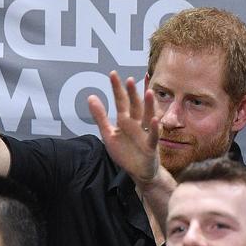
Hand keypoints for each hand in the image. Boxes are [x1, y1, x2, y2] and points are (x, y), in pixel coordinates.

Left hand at [88, 70, 161, 184]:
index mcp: (125, 120)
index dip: (117, 89)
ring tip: (149, 92)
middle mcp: (136, 124)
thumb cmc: (125, 152)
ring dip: (148, 105)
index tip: (112, 74)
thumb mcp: (108, 134)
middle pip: (135, 106)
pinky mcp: (150, 145)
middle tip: (129, 80)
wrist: (138, 172)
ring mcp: (144, 133)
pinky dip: (154, 128)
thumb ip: (100, 116)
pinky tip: (154, 119)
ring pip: (147, 117)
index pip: (120, 102)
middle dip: (132, 94)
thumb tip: (90, 96)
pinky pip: (153, 136)